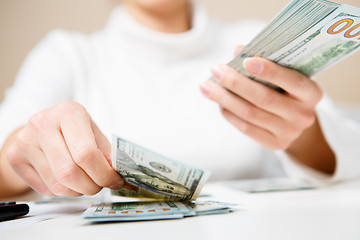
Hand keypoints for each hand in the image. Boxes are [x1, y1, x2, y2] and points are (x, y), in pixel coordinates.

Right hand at [6, 102, 123, 196]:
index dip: (104, 174)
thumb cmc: (72, 130)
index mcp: (68, 112)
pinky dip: (64, 191)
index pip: (86, 153)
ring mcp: (25, 140)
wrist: (42, 126)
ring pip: (58, 185)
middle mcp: (43, 123)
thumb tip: (119, 175)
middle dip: (92, 186)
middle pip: (70, 172)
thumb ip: (106, 152)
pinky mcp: (15, 157)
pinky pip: (46, 189)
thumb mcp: (93, 132)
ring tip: (86, 183)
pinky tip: (68, 180)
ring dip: (79, 191)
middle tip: (101, 185)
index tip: (114, 181)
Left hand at [200, 48, 322, 149]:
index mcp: (311, 93)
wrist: (296, 121)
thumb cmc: (287, 90)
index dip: (269, 71)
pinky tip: (219, 103)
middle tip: (216, 70)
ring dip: (225, 98)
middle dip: (236, 83)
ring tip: (206, 87)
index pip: (291, 81)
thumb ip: (265, 62)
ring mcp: (289, 132)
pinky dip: (230, 113)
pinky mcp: (275, 143)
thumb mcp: (284, 74)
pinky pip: (246, 128)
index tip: (246, 60)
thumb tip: (238, 50)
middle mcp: (303, 115)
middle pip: (264, 98)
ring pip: (250, 114)